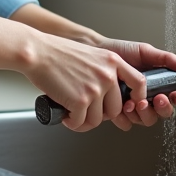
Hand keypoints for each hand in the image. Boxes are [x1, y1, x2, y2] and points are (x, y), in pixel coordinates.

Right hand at [20, 31, 149, 132]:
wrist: (37, 52)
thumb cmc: (56, 53)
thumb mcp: (90, 55)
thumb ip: (104, 71)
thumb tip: (108, 96)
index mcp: (112, 61)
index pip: (139, 82)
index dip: (137, 97)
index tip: (130, 103)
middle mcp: (108, 75)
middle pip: (115, 109)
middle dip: (99, 114)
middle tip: (85, 110)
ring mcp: (95, 88)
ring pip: (97, 119)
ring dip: (83, 120)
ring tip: (72, 113)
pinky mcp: (81, 100)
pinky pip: (81, 122)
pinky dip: (72, 122)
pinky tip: (65, 114)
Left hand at [97, 38, 175, 128]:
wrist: (96, 52)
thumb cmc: (120, 51)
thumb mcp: (146, 52)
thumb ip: (168, 60)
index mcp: (158, 85)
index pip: (174, 98)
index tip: (175, 95)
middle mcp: (148, 97)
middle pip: (163, 113)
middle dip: (162, 108)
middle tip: (156, 98)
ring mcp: (133, 106)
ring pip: (147, 120)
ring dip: (144, 114)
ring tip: (135, 102)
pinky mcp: (118, 112)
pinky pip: (127, 123)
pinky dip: (126, 118)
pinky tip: (122, 107)